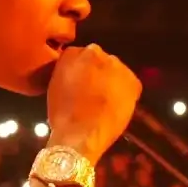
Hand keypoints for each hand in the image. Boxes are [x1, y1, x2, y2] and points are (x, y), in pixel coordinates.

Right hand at [46, 44, 141, 161]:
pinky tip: (116, 105)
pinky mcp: (132, 80)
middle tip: (92, 91)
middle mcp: (95, 53)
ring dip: (112, 80)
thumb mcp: (56, 86)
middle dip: (97, 72)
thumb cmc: (62, 115)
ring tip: (105, 100)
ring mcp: (116, 65)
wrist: (81, 133)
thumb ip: (67, 72)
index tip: (80, 83)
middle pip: (98, 60)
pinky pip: (130, 82)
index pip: (78, 55)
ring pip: (115, 70)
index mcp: (72, 53)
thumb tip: (76, 74)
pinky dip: (125, 91)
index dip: (80, 71)